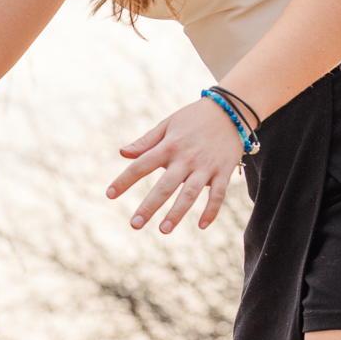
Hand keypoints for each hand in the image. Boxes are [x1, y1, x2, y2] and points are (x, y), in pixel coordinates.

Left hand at [107, 98, 244, 232]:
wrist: (230, 109)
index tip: (109, 194)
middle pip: (164, 186)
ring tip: (164, 230)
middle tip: (135, 224)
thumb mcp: (167, 124)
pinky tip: (201, 225)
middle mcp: (185, 159)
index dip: (124, 180)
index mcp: (168, 146)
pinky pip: (218, 194)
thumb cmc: (193, 118)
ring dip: (177, 213)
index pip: (141, 165)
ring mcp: (205, 166)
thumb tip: (123, 153)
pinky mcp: (223, 171)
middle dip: (149, 206)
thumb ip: (146, 141)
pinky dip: (211, 210)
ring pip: (190, 194)